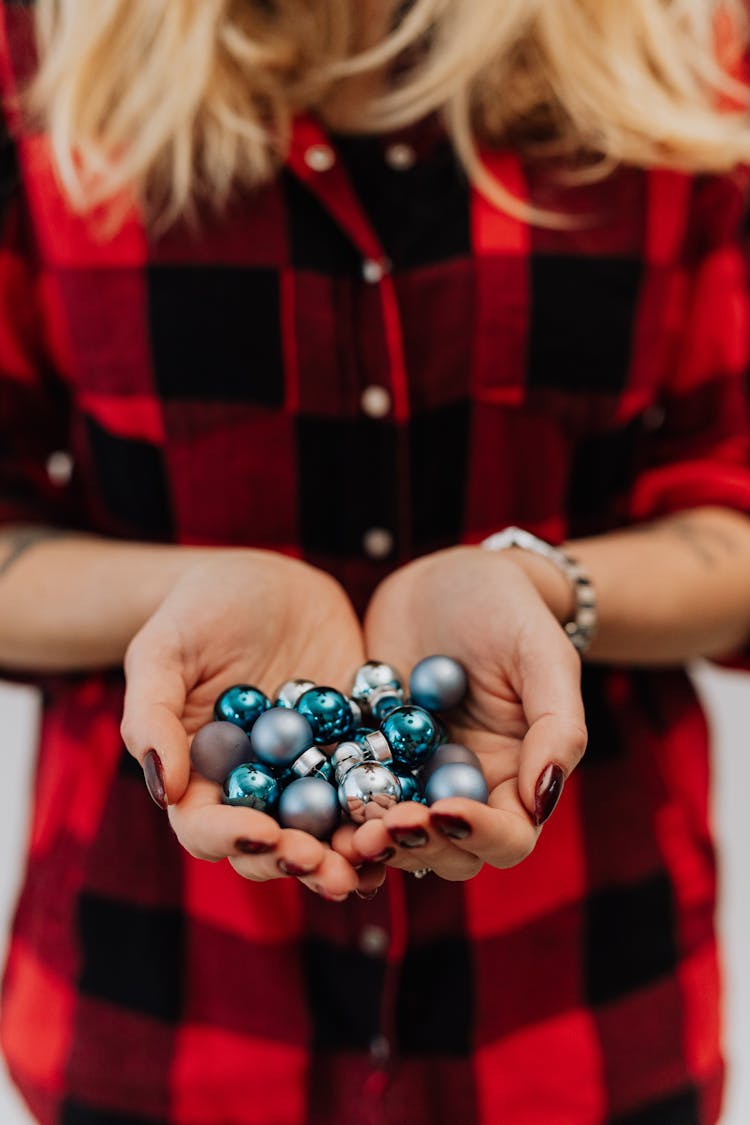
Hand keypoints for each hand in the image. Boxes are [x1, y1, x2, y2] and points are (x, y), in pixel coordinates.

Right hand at [121, 550, 382, 900]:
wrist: (264, 579)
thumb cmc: (197, 609)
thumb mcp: (162, 650)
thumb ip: (153, 715)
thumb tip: (163, 788)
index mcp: (201, 775)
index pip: (207, 827)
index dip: (232, 839)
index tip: (262, 835)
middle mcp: (257, 786)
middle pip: (273, 845)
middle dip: (301, 863)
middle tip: (332, 870)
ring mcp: (310, 771)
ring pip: (330, 829)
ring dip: (354, 853)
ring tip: (379, 855)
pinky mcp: (356, 747)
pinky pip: (376, 783)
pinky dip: (394, 805)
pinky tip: (418, 816)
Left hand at [335, 546, 586, 880]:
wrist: (448, 577)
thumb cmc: (510, 610)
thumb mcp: (544, 654)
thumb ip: (558, 725)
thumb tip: (543, 799)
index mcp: (515, 777)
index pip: (508, 837)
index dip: (480, 836)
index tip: (446, 811)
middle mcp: (461, 788)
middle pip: (445, 849)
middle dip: (416, 844)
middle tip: (382, 825)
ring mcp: (409, 776)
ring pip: (391, 832)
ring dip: (369, 840)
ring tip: (346, 828)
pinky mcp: (364, 754)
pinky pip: (345, 790)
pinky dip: (331, 803)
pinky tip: (308, 795)